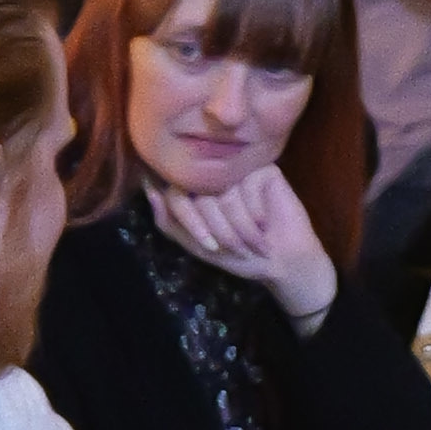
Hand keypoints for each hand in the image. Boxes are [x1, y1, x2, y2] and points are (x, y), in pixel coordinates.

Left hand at [157, 156, 337, 329]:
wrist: (281, 260)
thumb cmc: (238, 254)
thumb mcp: (196, 244)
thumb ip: (169, 220)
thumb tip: (148, 188)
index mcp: (195, 190)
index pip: (176, 194)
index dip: (191, 222)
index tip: (210, 245)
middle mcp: (215, 175)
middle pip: (201, 195)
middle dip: (219, 228)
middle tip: (237, 247)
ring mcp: (240, 169)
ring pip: (225, 193)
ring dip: (239, 225)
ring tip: (254, 239)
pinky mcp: (264, 169)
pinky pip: (248, 187)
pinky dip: (255, 212)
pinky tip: (266, 222)